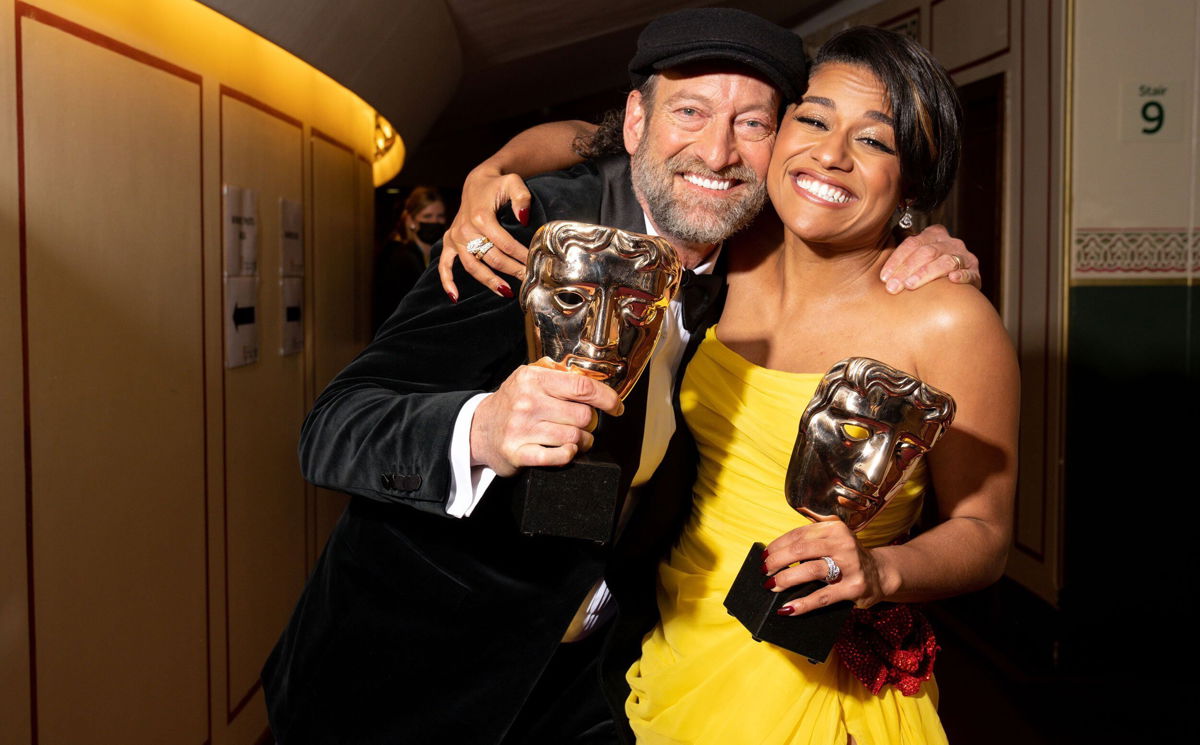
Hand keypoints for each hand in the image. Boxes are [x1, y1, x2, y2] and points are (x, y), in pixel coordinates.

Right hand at [439, 164, 533, 301]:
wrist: (477, 182)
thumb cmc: (498, 184)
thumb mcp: (513, 182)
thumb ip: (521, 197)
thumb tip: (524, 218)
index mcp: (481, 217)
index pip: (505, 244)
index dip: (521, 256)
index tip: (534, 264)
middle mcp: (465, 230)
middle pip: (491, 258)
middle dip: (512, 270)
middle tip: (528, 280)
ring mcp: (456, 237)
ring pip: (472, 266)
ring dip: (489, 281)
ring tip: (506, 292)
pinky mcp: (449, 241)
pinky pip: (444, 264)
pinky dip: (447, 281)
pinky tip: (456, 296)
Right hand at [468, 359, 622, 476]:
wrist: (478, 429)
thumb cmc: (511, 403)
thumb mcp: (528, 378)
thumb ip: (557, 373)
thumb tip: (590, 376)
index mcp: (534, 379)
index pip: (582, 386)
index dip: (607, 398)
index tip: (616, 406)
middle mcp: (528, 402)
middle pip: (583, 415)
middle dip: (591, 423)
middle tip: (586, 425)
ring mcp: (522, 428)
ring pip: (574, 437)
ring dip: (583, 441)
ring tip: (576, 439)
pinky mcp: (518, 452)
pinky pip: (557, 456)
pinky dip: (568, 454)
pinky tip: (566, 450)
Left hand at [761, 520, 890, 615]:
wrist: (880, 574)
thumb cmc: (847, 557)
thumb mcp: (832, 541)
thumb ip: (809, 542)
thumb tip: (774, 555)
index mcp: (834, 528)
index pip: (799, 534)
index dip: (778, 545)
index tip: (764, 555)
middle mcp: (843, 543)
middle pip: (801, 550)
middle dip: (778, 561)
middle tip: (765, 571)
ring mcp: (851, 565)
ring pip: (810, 570)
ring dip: (787, 579)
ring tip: (772, 585)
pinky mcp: (854, 587)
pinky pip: (823, 597)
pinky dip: (803, 603)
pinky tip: (788, 607)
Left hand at [881, 224, 980, 292]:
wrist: (955, 283)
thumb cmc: (928, 270)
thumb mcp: (915, 258)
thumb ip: (901, 256)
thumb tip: (872, 259)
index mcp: (933, 234)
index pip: (911, 244)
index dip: (896, 261)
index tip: (884, 277)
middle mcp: (950, 242)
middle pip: (926, 252)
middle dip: (906, 270)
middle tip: (892, 287)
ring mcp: (964, 256)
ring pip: (945, 261)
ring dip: (925, 274)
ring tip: (910, 286)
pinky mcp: (975, 272)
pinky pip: (969, 273)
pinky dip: (961, 276)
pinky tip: (951, 280)